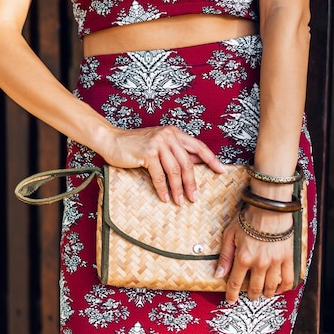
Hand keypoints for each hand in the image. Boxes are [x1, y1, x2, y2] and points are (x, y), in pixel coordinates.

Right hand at [97, 125, 224, 204]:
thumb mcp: (158, 144)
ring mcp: (157, 143)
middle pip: (187, 163)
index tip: (221, 171)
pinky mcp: (147, 153)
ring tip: (180, 201)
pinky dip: (163, 189)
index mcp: (174, 132)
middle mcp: (168, 135)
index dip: (211, 159)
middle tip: (194, 197)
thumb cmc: (134, 144)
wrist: (111, 140)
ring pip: (174, 171)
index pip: (198, 146)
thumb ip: (174, 152)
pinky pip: (159, 175)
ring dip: (178, 189)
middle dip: (192, 183)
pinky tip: (164, 198)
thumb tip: (194, 164)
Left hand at [216, 206, 294, 303]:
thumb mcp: (229, 235)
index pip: (236, 282)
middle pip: (255, 288)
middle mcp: (260, 263)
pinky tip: (277, 288)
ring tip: (262, 293)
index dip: (232, 294)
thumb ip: (225, 256)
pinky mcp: (288, 259)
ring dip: (265, 293)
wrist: (270, 209)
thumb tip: (218, 274)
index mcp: (243, 258)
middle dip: (251, 295)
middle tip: (249, 296)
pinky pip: (288, 280)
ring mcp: (275, 262)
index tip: (230, 300)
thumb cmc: (248, 219)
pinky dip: (283, 288)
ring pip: (271, 287)